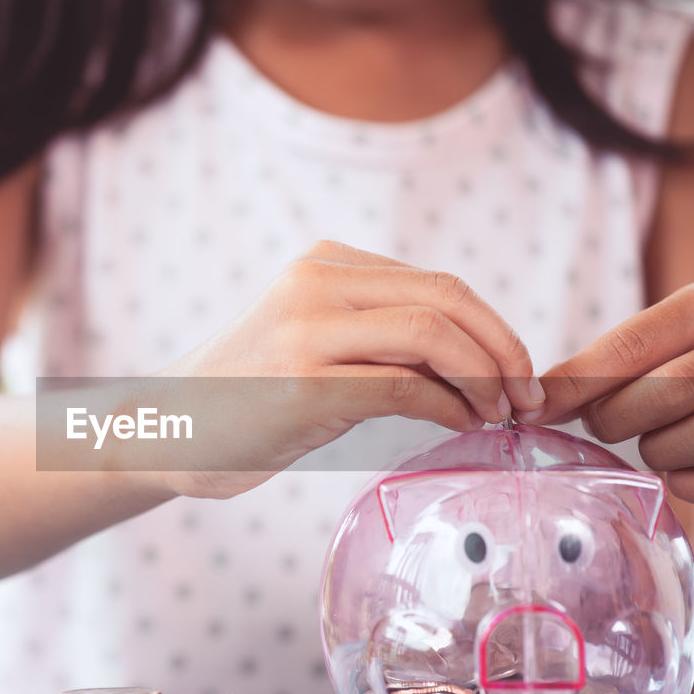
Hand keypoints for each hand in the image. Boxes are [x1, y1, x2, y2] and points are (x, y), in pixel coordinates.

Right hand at [150, 240, 544, 497]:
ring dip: (484, 379)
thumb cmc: (245, 396)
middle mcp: (316, 283)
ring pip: (432, 336)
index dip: (493, 328)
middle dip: (503, 350)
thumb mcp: (312, 342)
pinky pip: (404, 388)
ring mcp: (307, 330)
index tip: (518, 371)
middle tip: (528, 396)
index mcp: (324, 264)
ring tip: (500, 414)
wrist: (165, 428)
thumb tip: (474, 365)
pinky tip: (462, 427)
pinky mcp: (304, 383)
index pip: (437, 284)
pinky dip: (449, 408)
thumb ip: (378, 336)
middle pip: (447, 300)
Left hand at [522, 279, 693, 507]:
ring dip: (654, 452)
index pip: (632, 345)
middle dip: (613, 420)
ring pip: (688, 441)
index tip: (532, 408)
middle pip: (661, 393)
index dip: (576, 382)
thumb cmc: (683, 387)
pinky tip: (691, 469)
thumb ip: (591, 371)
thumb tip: (532, 399)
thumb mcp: (645, 359)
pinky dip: (688, 484)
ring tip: (659, 441)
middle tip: (604, 426)